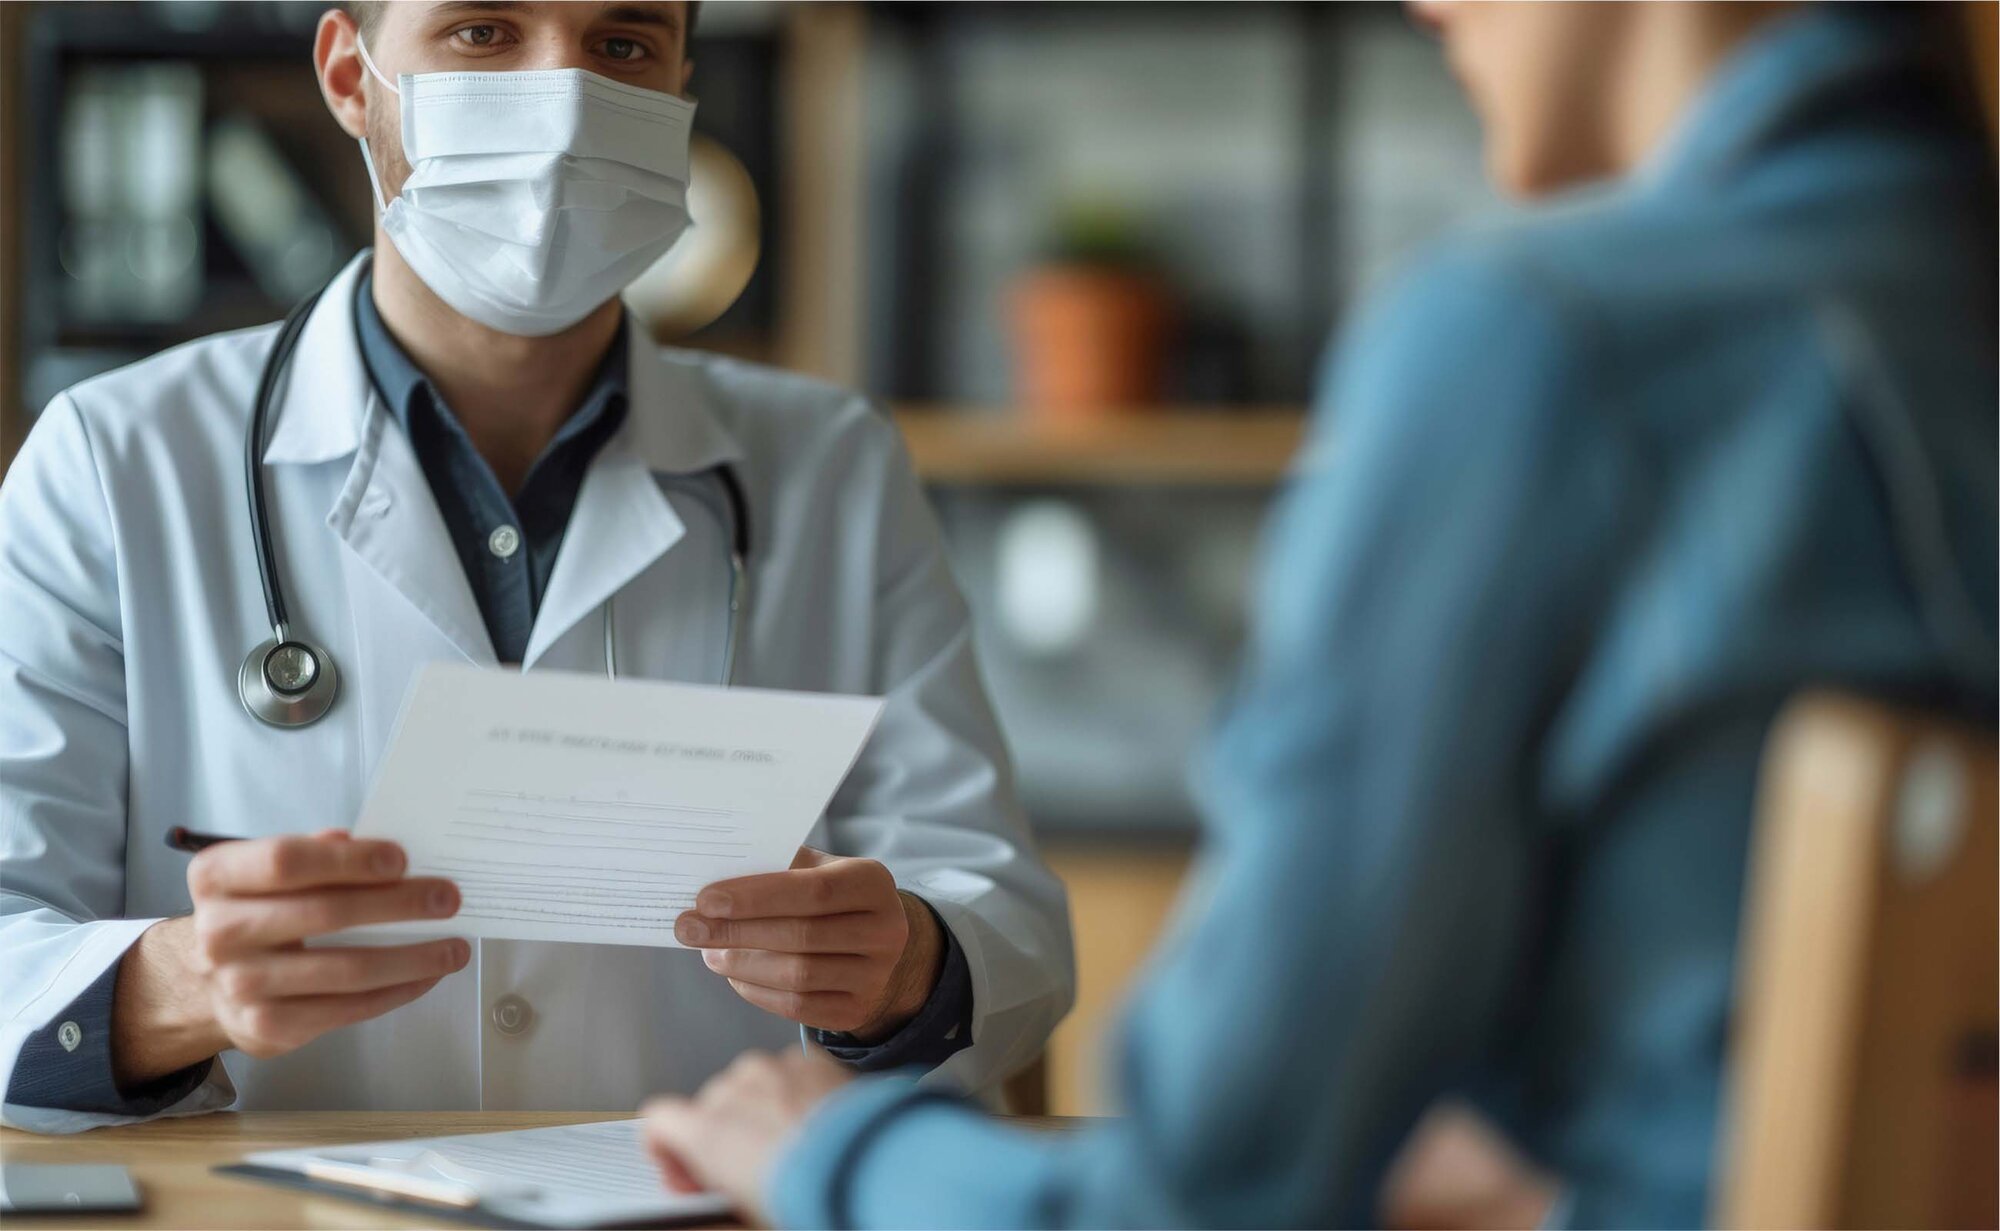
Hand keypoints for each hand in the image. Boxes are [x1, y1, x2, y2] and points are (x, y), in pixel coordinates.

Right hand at [113, 830, 467, 1084]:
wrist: (208, 981)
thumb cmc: (258, 910)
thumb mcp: (268, 872)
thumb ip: (316, 852)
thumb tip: (372, 844)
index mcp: (217, 877)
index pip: (286, 861)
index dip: (348, 860)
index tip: (402, 860)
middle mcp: (219, 932)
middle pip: (325, 914)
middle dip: (398, 905)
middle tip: (448, 899)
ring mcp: (241, 985)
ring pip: (346, 970)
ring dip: (412, 958)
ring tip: (455, 947)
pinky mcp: (266, 1027)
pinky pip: (347, 1009)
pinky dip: (396, 991)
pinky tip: (426, 976)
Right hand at [641, 1048, 853, 1219]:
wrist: (871, 1169)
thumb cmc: (807, 1198)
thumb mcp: (745, 1214)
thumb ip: (709, 1199)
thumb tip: (694, 1200)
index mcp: (707, 1132)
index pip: (659, 1120)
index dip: (669, 1148)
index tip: (689, 1171)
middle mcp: (733, 1090)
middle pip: (711, 1107)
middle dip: (724, 1134)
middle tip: (752, 1169)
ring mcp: (773, 1069)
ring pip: (752, 1085)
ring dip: (761, 1110)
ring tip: (793, 1146)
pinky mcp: (809, 1059)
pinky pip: (790, 1073)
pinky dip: (796, 1093)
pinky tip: (817, 1124)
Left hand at [675, 848, 943, 1039]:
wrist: (876, 944)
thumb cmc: (829, 897)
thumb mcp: (816, 869)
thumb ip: (775, 867)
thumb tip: (712, 873)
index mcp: (873, 882)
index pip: (813, 890)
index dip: (757, 897)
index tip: (706, 899)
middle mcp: (885, 930)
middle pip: (802, 936)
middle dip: (737, 932)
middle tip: (689, 928)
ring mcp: (875, 976)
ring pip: (797, 976)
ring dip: (742, 965)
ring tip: (709, 953)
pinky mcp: (857, 1011)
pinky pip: (797, 1007)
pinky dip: (756, 991)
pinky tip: (734, 975)